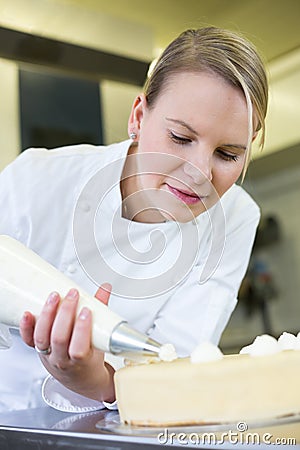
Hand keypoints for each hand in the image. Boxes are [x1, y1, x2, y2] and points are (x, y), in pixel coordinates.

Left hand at [19, 284, 114, 402]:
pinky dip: (26, 326)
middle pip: (59, 338)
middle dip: (65, 314)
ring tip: (54, 297)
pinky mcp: (37, 349)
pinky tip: (27, 313)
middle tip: (72, 296)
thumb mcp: (101, 340)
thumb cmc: (90, 360)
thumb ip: (102, 313)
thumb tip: (105, 289)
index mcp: (81, 361)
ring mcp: (47, 355)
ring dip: (47, 315)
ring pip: (42, 337)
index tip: (87, 311)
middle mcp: (61, 359)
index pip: (79, 348)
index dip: (82, 329)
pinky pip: (28, 340)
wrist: (79, 378)